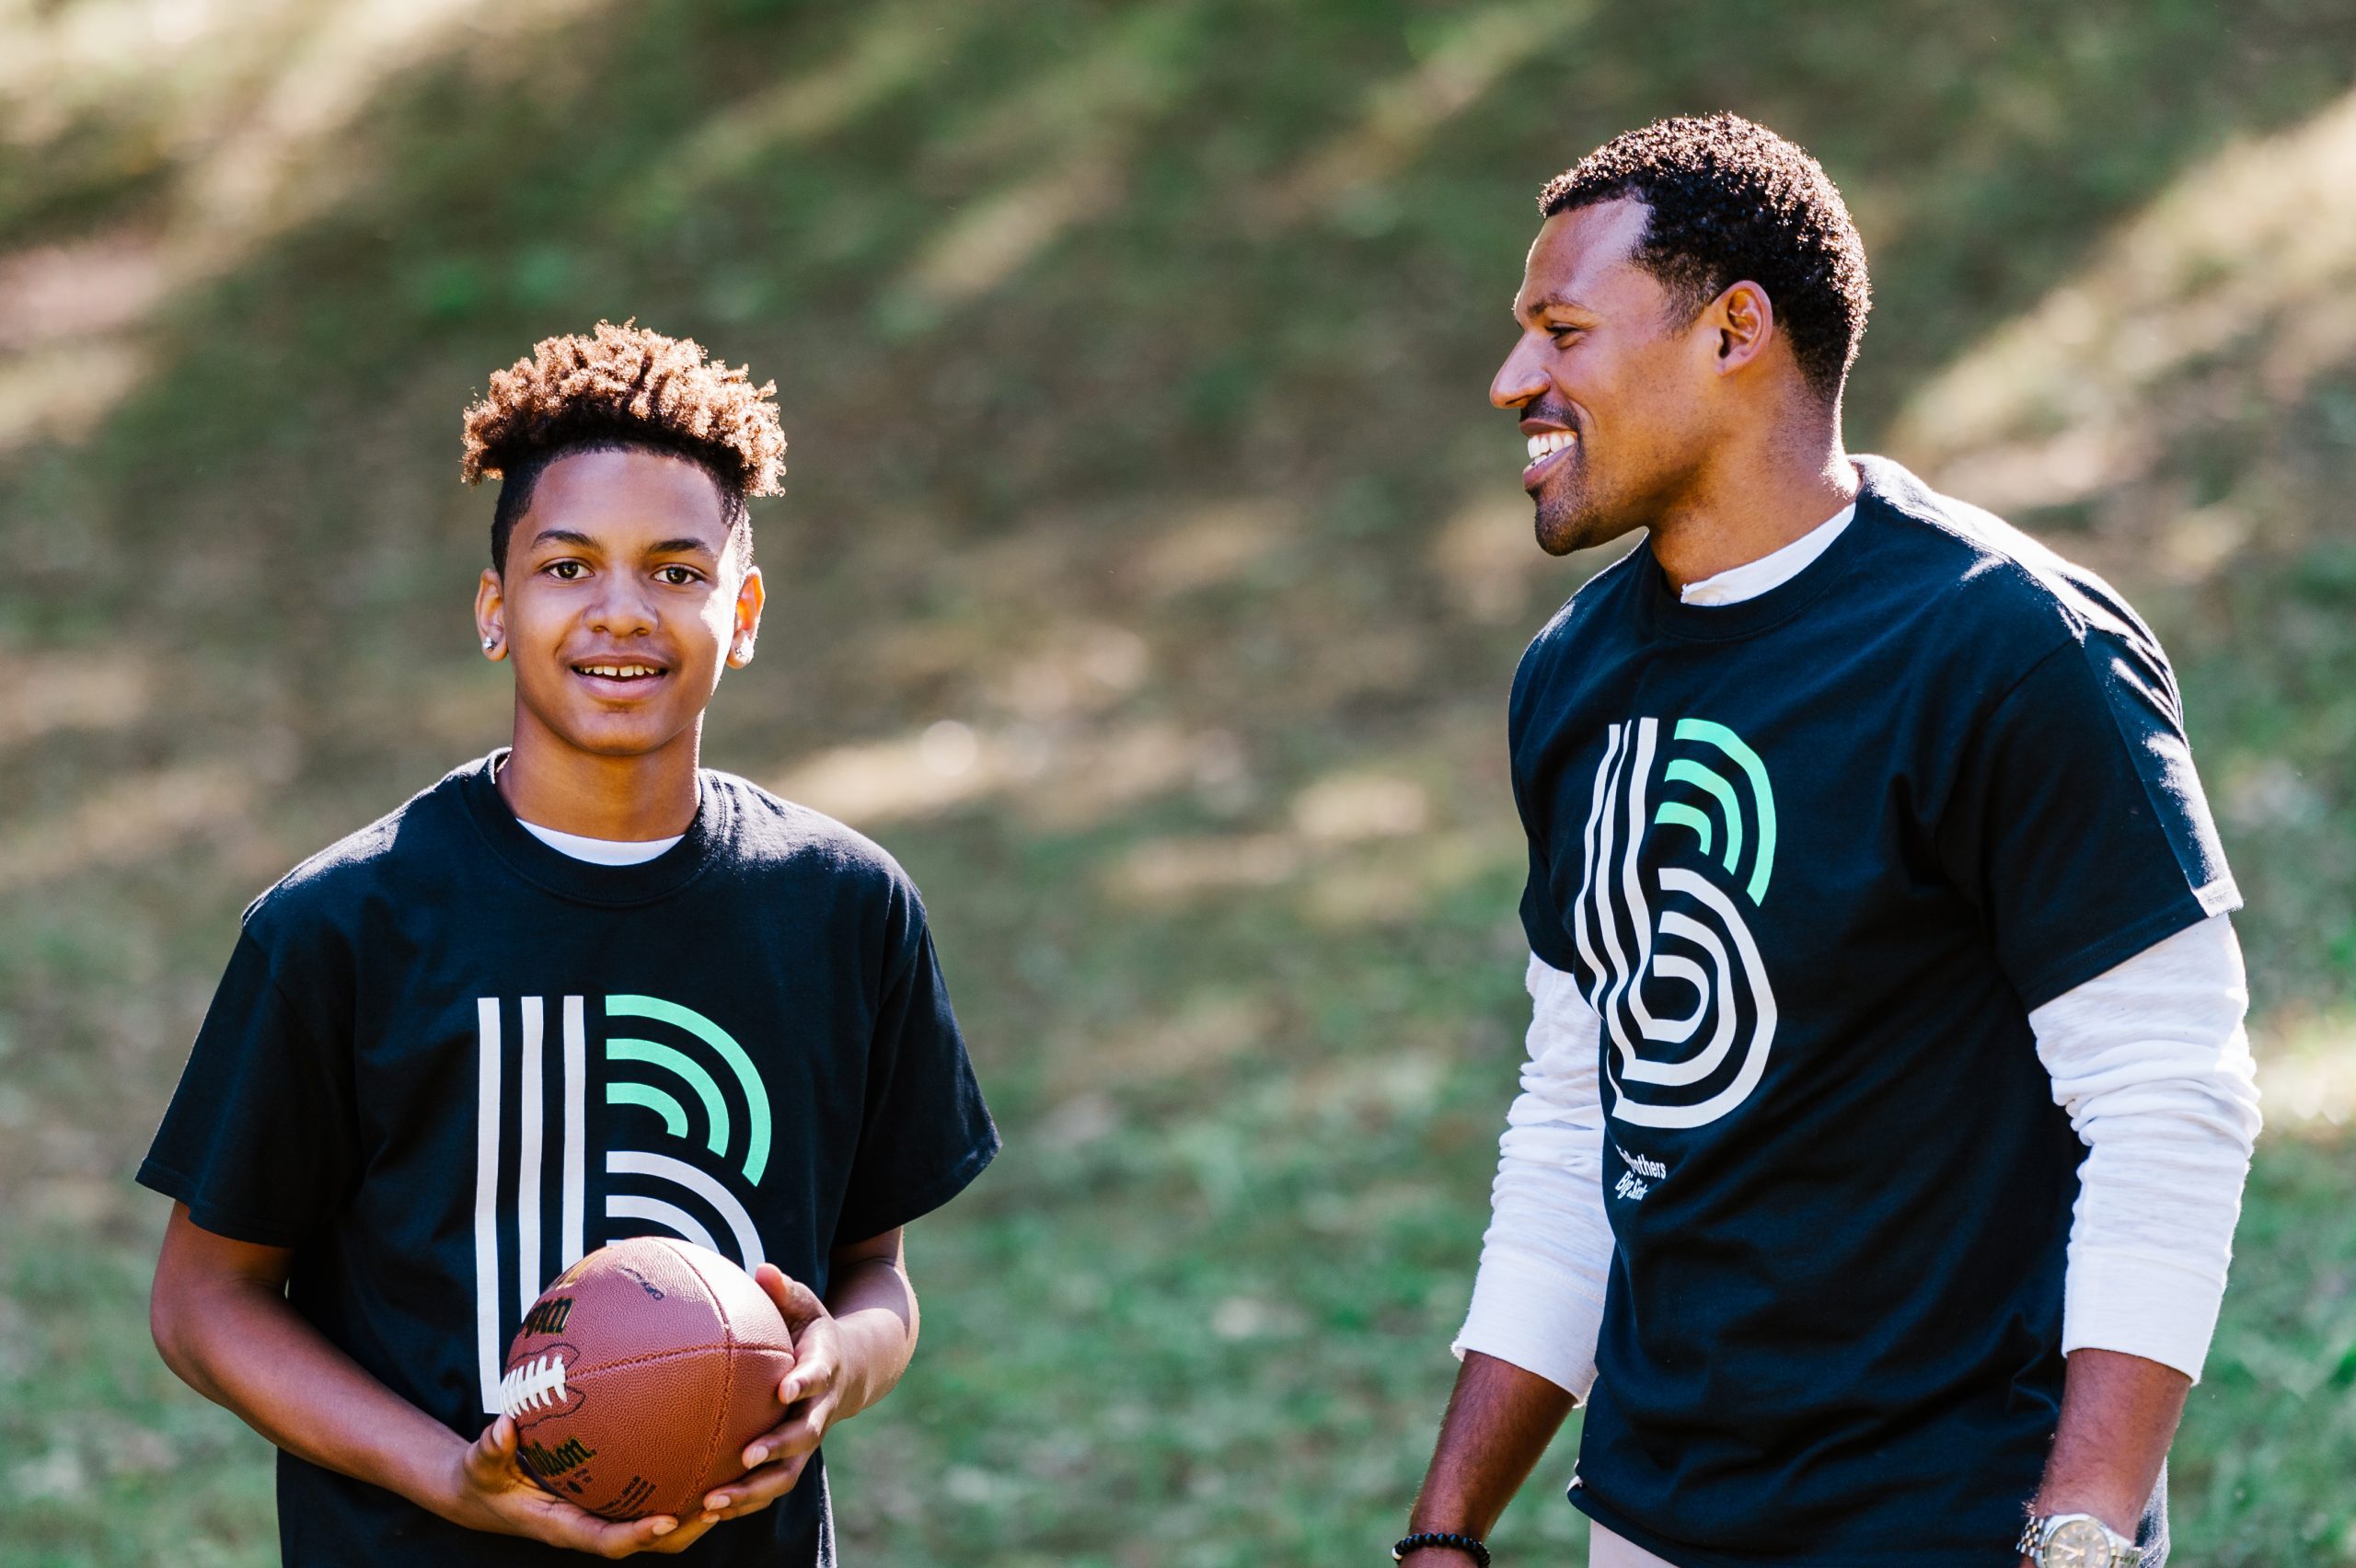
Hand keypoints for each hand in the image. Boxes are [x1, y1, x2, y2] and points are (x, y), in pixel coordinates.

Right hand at [441, 1414, 723, 1556]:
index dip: (639, 1535)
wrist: (483, 1491)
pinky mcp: (610, 1494)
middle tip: (722, 1502)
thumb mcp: (480, 1464)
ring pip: (659, 1518)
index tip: (668, 1520)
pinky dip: (676, 1472)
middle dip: (686, 1528)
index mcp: (563, 1525)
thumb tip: (505, 1425)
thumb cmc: (484, 1478)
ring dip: (693, 1504)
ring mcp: (603, 1510)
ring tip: (731, 1475)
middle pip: (650, 1539)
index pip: (607, 1540)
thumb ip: (491, 1448)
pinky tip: (701, 1434)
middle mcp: (591, 1522)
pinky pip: (651, 1488)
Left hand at [693, 1264, 846, 1525]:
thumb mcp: (806, 1304)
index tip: (784, 1391)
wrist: (850, 1370)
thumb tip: (764, 1270)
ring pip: (786, 1474)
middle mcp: (818, 1409)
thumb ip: (786, 1290)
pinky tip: (704, 1512)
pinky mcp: (790, 1460)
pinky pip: (768, 1486)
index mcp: (824, 1367)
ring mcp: (806, 1440)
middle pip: (804, 1436)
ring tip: (714, 1502)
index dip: (803, 1384)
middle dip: (777, 1448)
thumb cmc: (813, 1331)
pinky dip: (742, 1502)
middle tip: (747, 1457)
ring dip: (753, 1491)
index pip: (817, 1376)